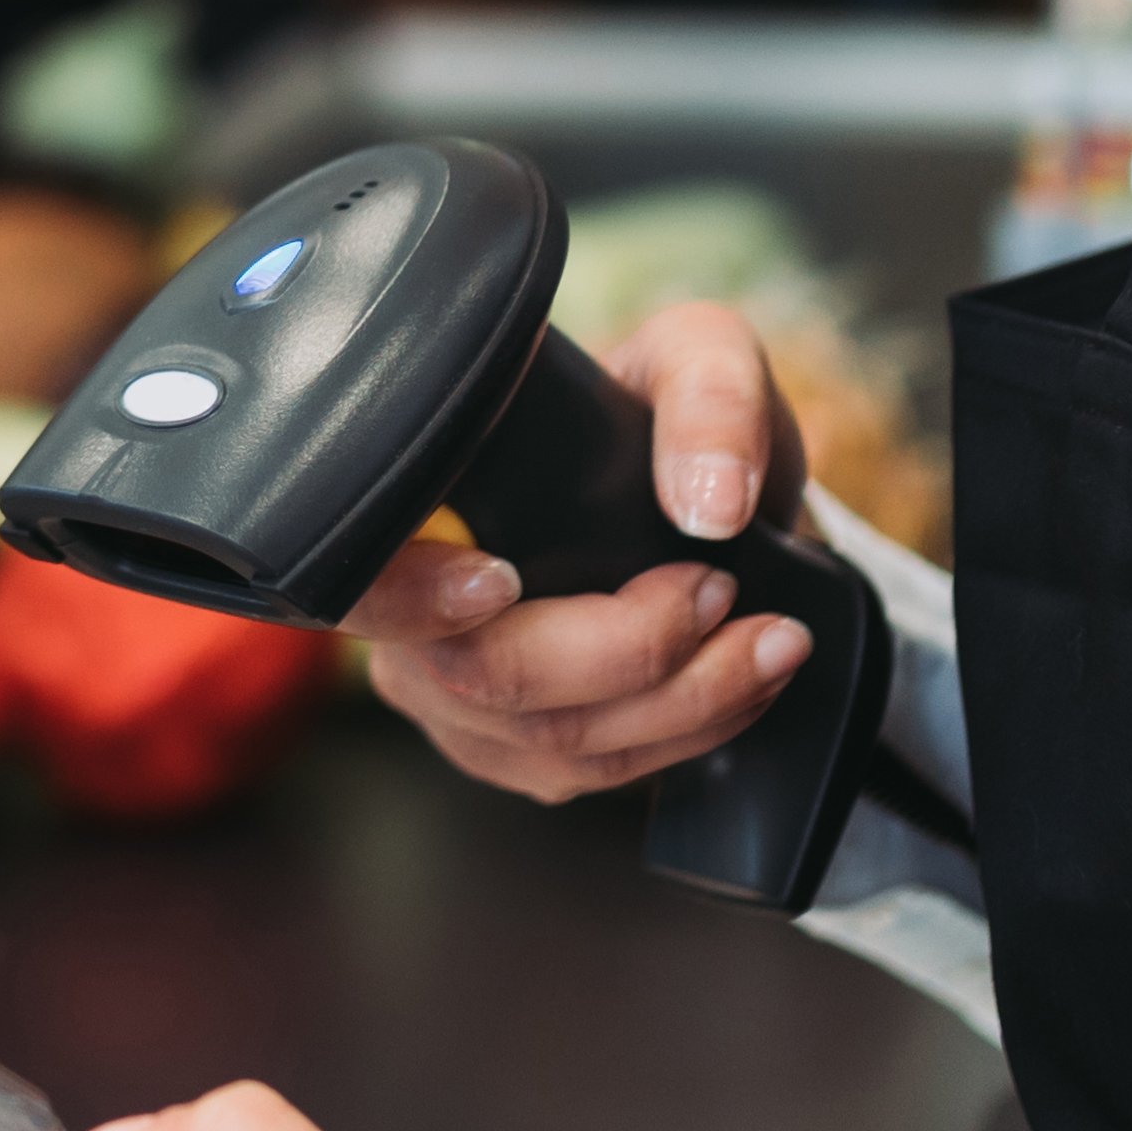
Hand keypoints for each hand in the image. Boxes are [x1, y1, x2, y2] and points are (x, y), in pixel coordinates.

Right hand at [343, 300, 814, 802]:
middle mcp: (409, 617)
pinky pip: (593, 773)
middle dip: (626, 651)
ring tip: (772, 639)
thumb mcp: (698, 357)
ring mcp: (456, 697)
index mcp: (411, 508)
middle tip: (722, 590)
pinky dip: (686, 736)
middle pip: (480, 678)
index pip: (358, 579)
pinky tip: (742, 681)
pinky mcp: (517, 750)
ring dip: (684, 703)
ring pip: (551, 742)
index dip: (412, 599)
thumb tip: (710, 505)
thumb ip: (710, 400)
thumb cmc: (662, 414)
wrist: (688, 487)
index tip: (503, 578)